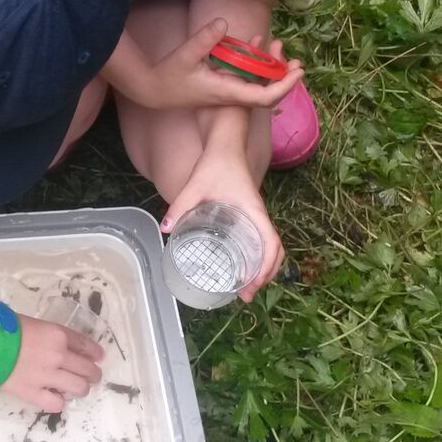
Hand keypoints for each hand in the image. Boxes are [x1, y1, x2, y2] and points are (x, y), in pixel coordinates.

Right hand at [0, 315, 104, 412]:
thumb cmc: (3, 328)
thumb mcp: (31, 323)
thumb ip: (47, 335)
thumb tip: (53, 343)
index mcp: (57, 335)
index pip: (85, 345)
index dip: (94, 352)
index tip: (99, 357)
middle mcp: (58, 356)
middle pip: (87, 368)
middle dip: (93, 374)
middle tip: (93, 376)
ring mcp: (47, 377)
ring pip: (78, 388)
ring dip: (82, 389)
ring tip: (78, 389)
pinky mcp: (34, 393)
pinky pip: (56, 404)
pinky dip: (59, 402)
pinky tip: (56, 397)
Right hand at [139, 20, 302, 110]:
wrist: (154, 92)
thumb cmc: (168, 76)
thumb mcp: (184, 55)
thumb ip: (204, 39)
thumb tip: (224, 22)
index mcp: (227, 91)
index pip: (264, 97)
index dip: (284, 86)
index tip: (298, 72)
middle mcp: (231, 94)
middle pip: (267, 93)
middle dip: (284, 78)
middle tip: (297, 61)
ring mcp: (228, 91)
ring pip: (258, 85)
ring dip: (271, 69)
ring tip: (278, 46)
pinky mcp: (223, 85)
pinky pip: (247, 77)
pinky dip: (256, 64)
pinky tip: (255, 43)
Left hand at [163, 158, 284, 302]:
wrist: (226, 146)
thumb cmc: (216, 164)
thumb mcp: (195, 186)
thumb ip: (180, 206)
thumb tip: (166, 229)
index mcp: (253, 211)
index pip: (270, 242)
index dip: (265, 265)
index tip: (251, 282)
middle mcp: (259, 216)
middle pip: (275, 251)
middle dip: (265, 275)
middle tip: (247, 295)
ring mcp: (256, 216)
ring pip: (270, 247)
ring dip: (264, 269)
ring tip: (247, 289)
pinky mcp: (249, 215)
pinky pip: (260, 240)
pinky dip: (258, 257)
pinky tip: (243, 267)